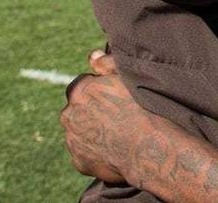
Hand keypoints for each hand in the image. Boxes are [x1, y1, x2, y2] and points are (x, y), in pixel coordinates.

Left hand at [60, 50, 141, 184]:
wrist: (148, 148)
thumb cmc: (142, 109)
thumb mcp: (127, 77)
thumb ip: (106, 63)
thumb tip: (93, 56)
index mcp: (79, 90)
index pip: (81, 86)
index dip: (98, 91)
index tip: (114, 98)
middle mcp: (69, 114)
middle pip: (77, 110)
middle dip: (91, 112)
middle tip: (116, 117)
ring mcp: (72, 140)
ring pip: (79, 132)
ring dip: (92, 132)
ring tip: (117, 135)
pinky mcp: (78, 161)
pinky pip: (84, 154)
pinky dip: (95, 152)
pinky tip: (114, 150)